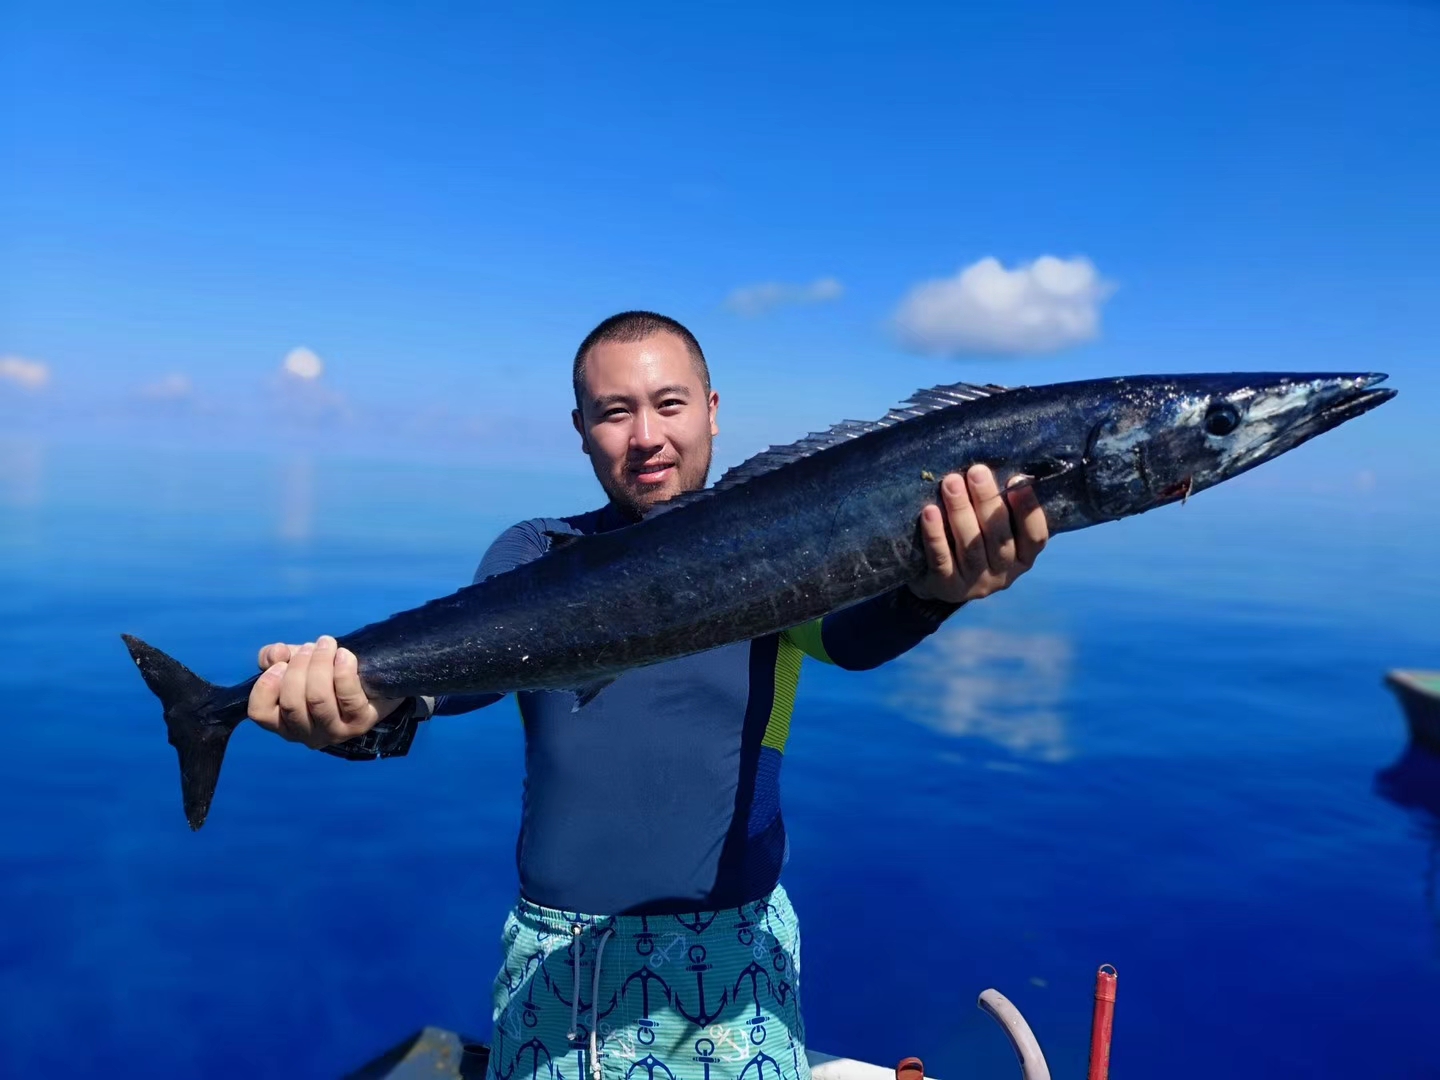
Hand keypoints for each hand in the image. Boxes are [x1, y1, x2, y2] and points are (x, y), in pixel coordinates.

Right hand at [248, 634, 404, 748]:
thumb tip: (275, 654)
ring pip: (318, 699)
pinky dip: (343, 671)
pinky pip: (347, 697)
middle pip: (292, 703)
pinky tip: (344, 655)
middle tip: (311, 646)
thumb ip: (275, 657)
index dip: (266, 686)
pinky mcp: (360, 723)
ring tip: (327, 645)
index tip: (281, 664)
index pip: (260, 713)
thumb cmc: (328, 675)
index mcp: (284, 723)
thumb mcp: (297, 663)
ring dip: (320, 664)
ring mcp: (335, 732)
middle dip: (299, 667)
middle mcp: (306, 734)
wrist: (374, 681)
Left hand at [909, 465, 1048, 604]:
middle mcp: (1004, 573)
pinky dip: (935, 535)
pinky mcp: (947, 587)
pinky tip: (929, 511)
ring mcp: (976, 583)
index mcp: (1023, 557)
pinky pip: (941, 559)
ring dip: (961, 511)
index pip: (1035, 536)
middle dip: (988, 501)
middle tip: (976, 472)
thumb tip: (1009, 467)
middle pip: (999, 537)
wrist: (937, 579)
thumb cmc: (973, 539)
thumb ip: (1003, 506)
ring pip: (971, 546)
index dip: (1028, 509)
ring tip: (951, 483)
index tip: (1017, 480)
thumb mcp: (993, 527)